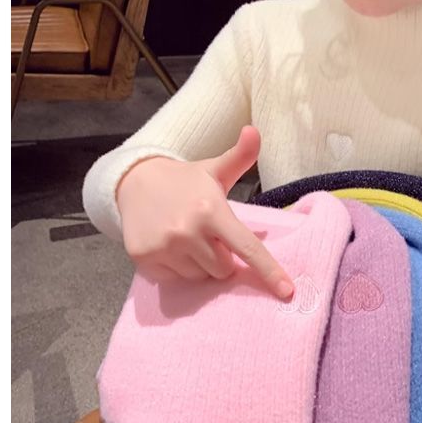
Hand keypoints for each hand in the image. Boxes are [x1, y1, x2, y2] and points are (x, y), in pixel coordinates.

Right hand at [115, 125, 294, 298]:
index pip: (247, 247)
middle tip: (207, 235)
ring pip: (199, 277)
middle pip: (223, 270)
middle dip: (221, 257)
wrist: (134, 182)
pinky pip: (175, 280)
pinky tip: (169, 245)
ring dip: (199, 264)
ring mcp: (164, 246)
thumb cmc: (185, 181)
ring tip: (186, 238)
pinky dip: (177, 268)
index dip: (269, 271)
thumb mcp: (214, 169)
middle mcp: (187, 231)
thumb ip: (240, 156)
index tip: (287, 292)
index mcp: (211, 210)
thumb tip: (255, 131)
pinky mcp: (145, 259)